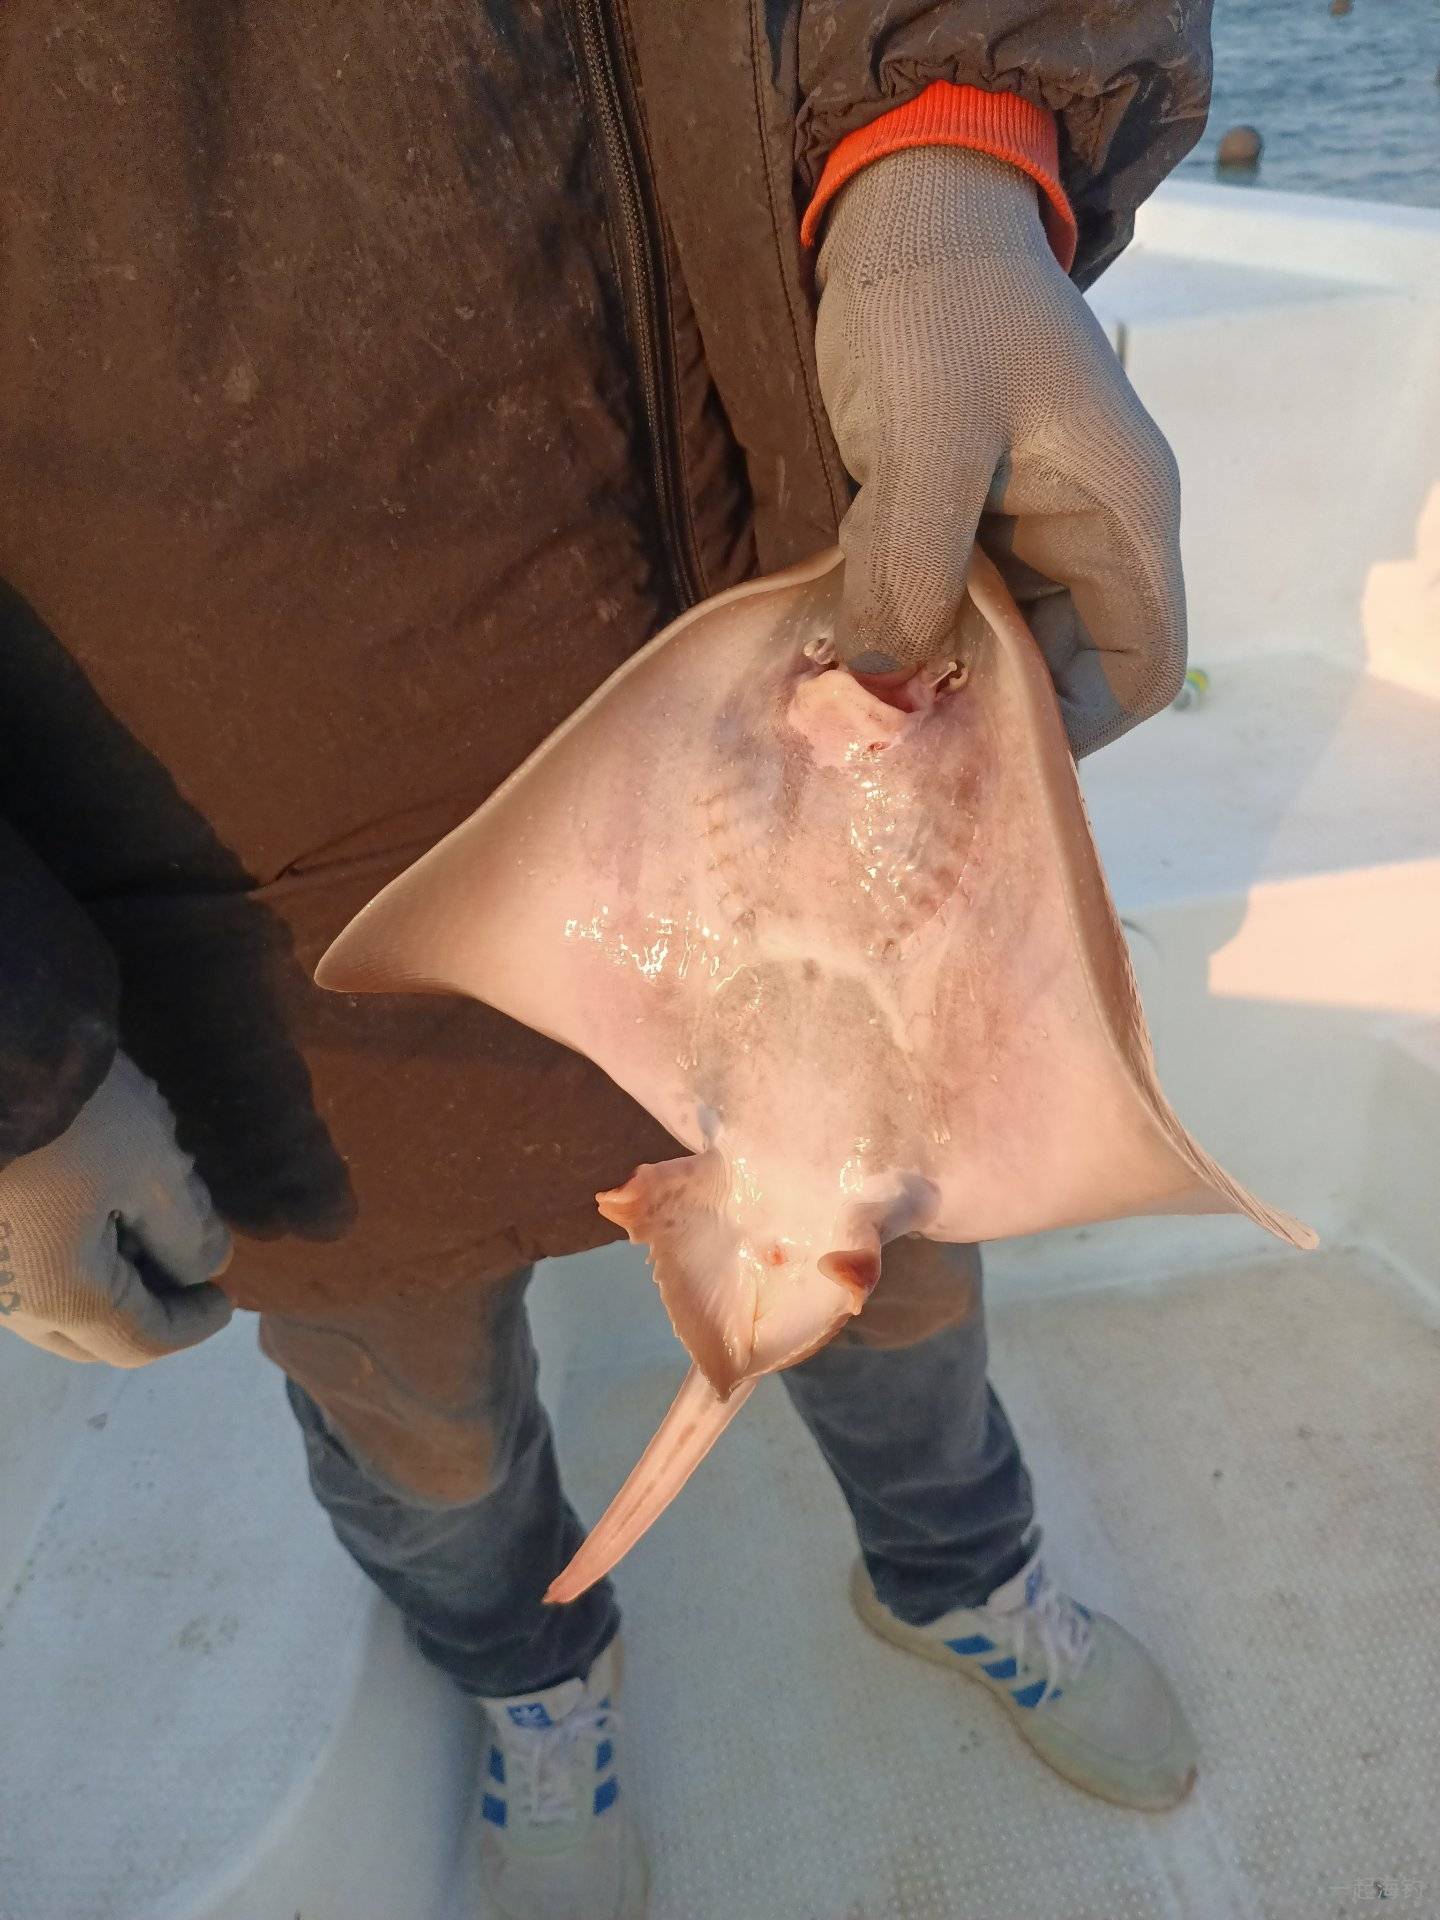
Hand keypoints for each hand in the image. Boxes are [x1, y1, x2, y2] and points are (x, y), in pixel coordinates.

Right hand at [0, 1052, 232, 1364]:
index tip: (227, 1297)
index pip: (142, 1341)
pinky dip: (72, 1259)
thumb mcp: (150, 1167)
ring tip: (150, 1227)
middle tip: (189, 1271)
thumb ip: (188, 1231)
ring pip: (54, 1307)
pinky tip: (101, 1207)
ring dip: (110, 1284)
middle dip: (149, 1313)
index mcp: (62, 1297)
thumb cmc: (71, 1117)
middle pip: (93, 1337)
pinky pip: (26, 1270)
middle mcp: (11, 1300)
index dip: (193, 1324)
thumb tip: (207, 1268)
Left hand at [815, 143, 1185, 755]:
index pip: (1138, 667)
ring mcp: (1024, 524)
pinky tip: (842, 632)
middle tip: (893, 734)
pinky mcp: (963, 513)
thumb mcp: (929, 433)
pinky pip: (944, 596)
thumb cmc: (937, 305)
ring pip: (992, 636)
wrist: (901, 207)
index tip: (986, 752)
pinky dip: (899, 619)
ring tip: (855, 687)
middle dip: (984, 699)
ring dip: (929, 662)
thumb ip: (914, 560)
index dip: (1077, 727)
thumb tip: (885, 676)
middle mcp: (1085, 533)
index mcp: (1121, 516)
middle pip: (1060, 665)